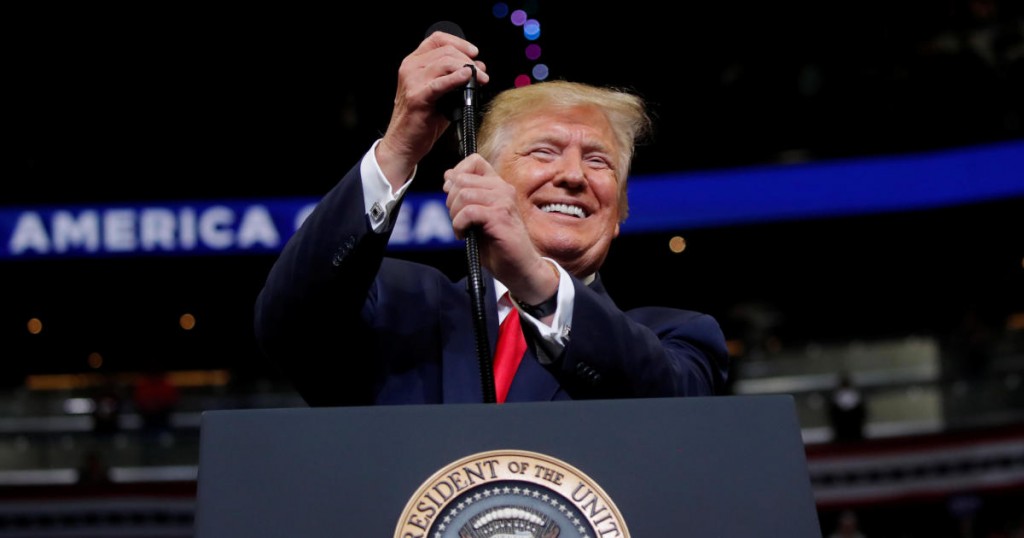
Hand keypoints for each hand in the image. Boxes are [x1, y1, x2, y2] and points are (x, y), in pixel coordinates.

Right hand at [375, 30, 488, 190]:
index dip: (459, 42)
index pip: (437, 39)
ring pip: (445, 62)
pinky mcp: (417, 97)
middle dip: (468, 60)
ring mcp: (412, 81)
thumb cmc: (421, 120)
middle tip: (482, 73)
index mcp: (413, 63)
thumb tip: (478, 67)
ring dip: (468, 69)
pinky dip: (456, 79)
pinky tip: (467, 79)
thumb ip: (454, 78)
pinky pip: (440, 83)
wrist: (403, 143)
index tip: (474, 52)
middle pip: (445, 51)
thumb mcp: (438, 93)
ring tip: (480, 79)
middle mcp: (410, 68)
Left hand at [443, 154, 558, 305]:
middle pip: (462, 179)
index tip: (453, 194)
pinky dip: (460, 225)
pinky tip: (465, 235)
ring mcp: (504, 202)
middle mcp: (503, 189)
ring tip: (462, 229)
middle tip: (458, 219)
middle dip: (451, 201)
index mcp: (498, 186)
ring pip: (463, 195)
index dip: (457, 173)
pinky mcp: (501, 217)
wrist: (520, 268)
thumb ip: (465, 195)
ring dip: (455, 215)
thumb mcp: (478, 216)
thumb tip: (448, 176)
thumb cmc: (499, 245)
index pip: (474, 160)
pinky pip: (469, 212)